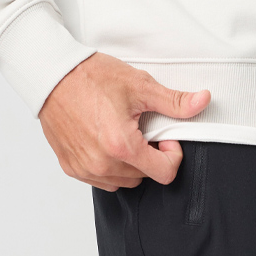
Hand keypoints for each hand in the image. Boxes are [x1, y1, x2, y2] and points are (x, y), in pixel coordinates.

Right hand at [39, 51, 210, 191]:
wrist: (53, 74)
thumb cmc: (91, 77)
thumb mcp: (139, 85)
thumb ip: (174, 101)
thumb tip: (203, 101)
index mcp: (122, 146)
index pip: (164, 173)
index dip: (172, 154)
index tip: (165, 137)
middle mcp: (102, 164)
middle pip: (144, 177)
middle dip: (150, 156)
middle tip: (142, 128)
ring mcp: (85, 169)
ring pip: (122, 181)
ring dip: (130, 163)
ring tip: (123, 131)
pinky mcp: (71, 167)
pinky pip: (100, 178)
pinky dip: (109, 165)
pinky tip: (105, 139)